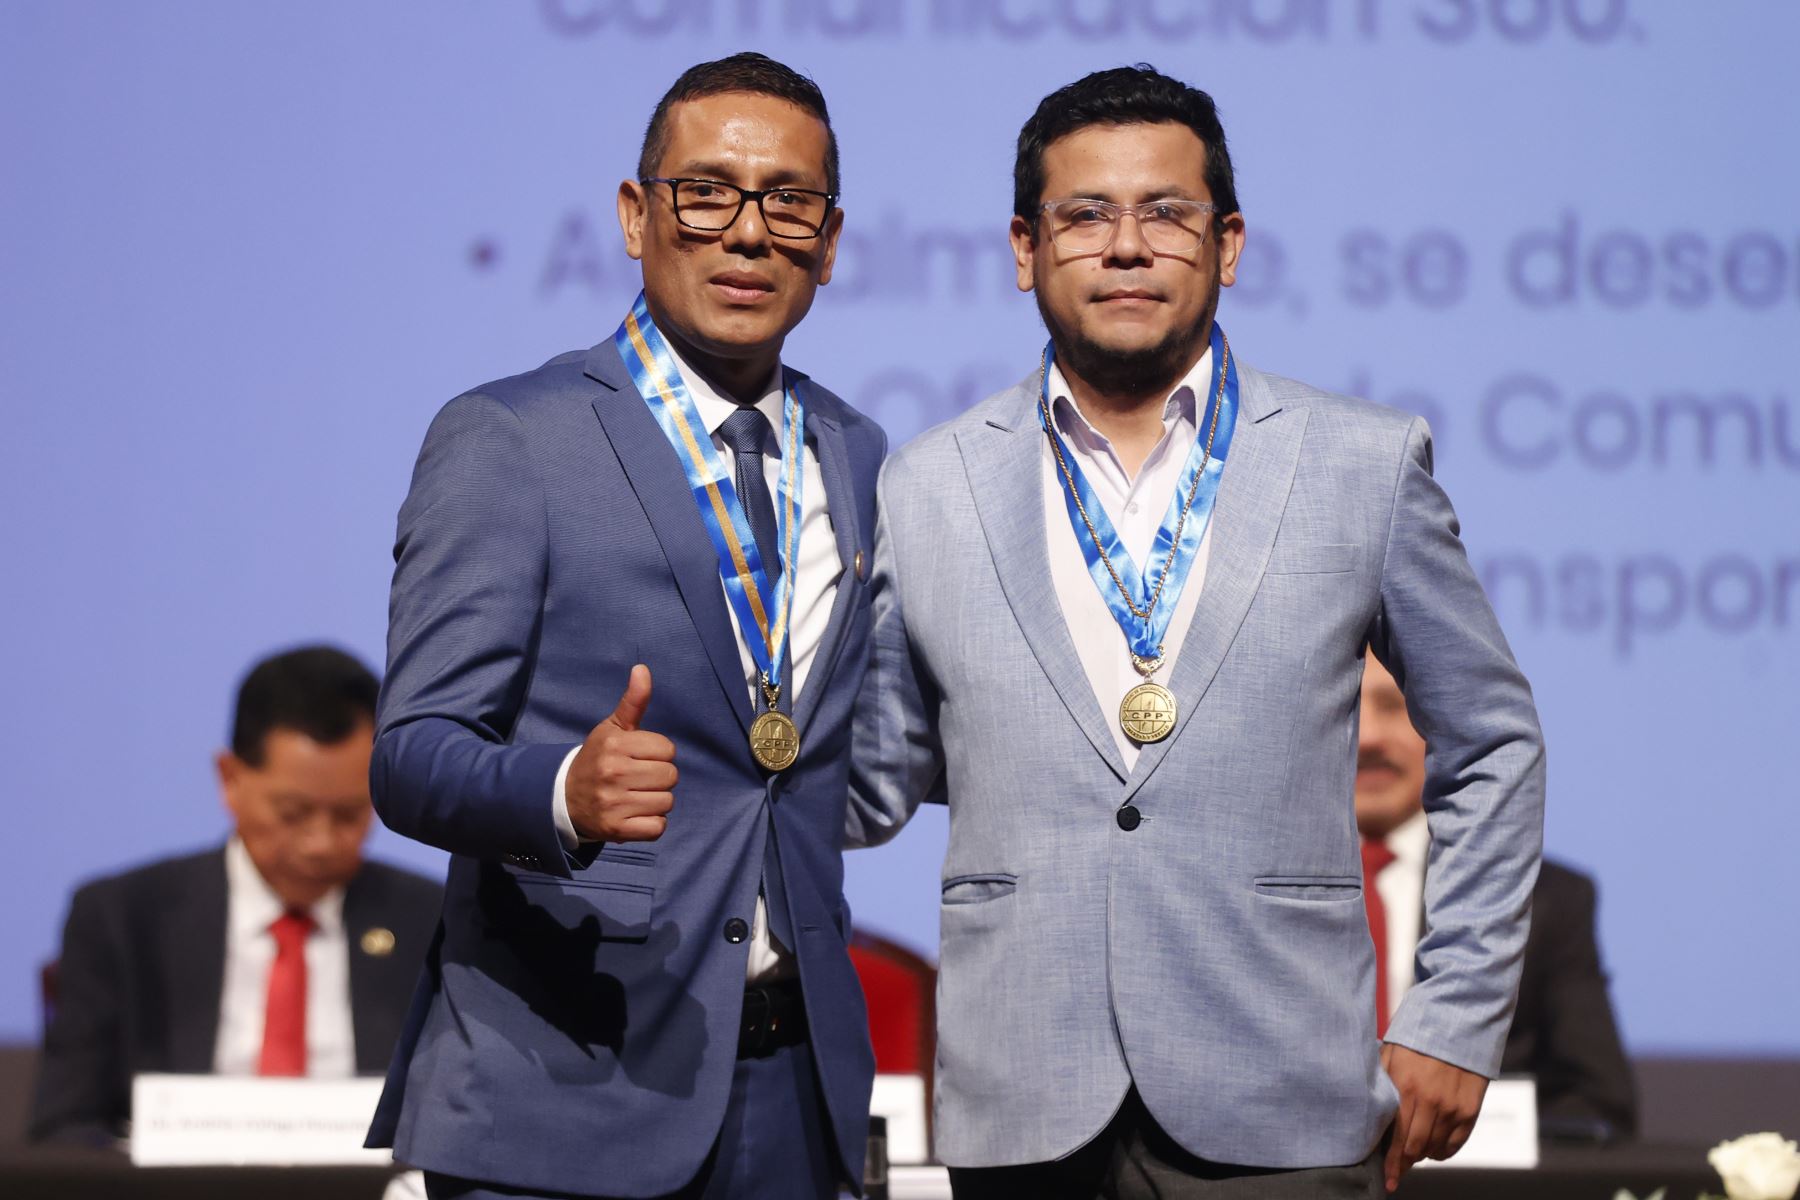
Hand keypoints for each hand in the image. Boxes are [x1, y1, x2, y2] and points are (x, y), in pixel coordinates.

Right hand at [565, 665, 676, 842]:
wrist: (564, 798)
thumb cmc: (597, 759)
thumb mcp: (612, 728)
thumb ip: (633, 701)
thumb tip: (642, 669)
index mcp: (615, 745)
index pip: (667, 749)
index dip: (658, 753)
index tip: (640, 757)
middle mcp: (613, 772)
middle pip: (671, 776)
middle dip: (659, 777)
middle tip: (638, 778)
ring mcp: (614, 803)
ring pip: (667, 802)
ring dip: (656, 801)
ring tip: (635, 796)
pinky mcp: (616, 830)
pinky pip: (658, 828)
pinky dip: (652, 824)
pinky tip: (635, 815)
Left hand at [1380, 1043, 1488, 1191]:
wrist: (1458, 1020)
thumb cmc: (1417, 1036)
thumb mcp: (1391, 1055)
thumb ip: (1383, 1086)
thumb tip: (1371, 1114)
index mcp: (1406, 1087)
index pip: (1397, 1138)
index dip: (1392, 1163)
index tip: (1387, 1180)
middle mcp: (1431, 1102)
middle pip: (1416, 1148)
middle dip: (1404, 1163)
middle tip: (1396, 1171)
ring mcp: (1454, 1108)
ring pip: (1435, 1149)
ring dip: (1422, 1155)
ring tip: (1412, 1151)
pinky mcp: (1471, 1110)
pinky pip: (1456, 1143)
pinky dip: (1443, 1151)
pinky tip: (1433, 1148)